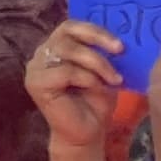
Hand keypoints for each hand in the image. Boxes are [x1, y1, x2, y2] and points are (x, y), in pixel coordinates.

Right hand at [27, 21, 123, 154]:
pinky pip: (64, 71)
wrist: (87, 133)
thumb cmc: (95, 102)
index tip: (120, 43)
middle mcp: (42, 53)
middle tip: (120, 51)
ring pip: (66, 50)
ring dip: (96, 63)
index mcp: (57, 47)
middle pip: (67, 32)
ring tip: (114, 79)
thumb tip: (124, 36)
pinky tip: (96, 89)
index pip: (71, 26)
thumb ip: (105, 52)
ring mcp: (36, 68)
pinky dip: (86, 78)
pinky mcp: (36, 83)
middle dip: (97, 40)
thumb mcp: (105, 71)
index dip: (95, 29)